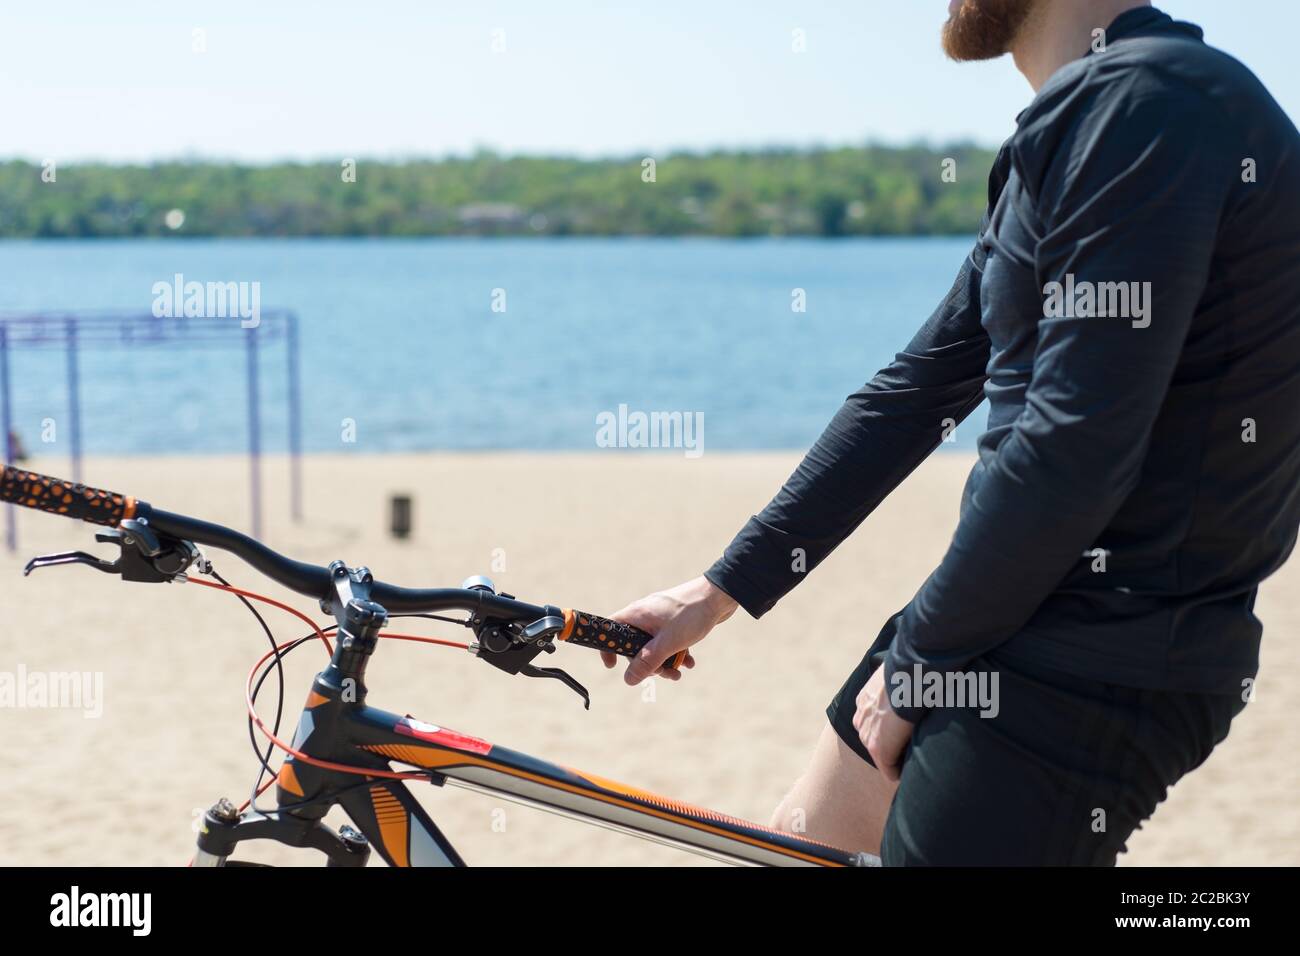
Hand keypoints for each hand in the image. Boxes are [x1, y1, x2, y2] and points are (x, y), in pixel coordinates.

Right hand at [606, 576, 737, 684]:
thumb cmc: (691, 614)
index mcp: (637, 614)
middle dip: (648, 664)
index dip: (608, 648)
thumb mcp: (667, 643)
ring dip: (665, 662)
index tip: (613, 666)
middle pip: (634, 644)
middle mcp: (646, 615)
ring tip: (679, 672)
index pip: (610, 629)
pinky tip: (689, 662)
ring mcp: (661, 618)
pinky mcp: (675, 621)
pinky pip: (669, 641)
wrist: (720, 596)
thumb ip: (647, 662)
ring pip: (654, 646)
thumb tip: (628, 680)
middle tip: (663, 673)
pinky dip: (676, 653)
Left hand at [851, 663, 914, 782]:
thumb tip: (917, 673)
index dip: (892, 727)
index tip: (907, 729)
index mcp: (864, 701)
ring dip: (897, 758)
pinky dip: (901, 772)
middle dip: (892, 745)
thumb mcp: (896, 673)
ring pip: (882, 756)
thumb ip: (898, 680)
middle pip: (876, 740)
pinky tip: (913, 771)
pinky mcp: (878, 750)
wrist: (908, 678)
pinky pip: (890, 771)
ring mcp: (867, 735)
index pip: (876, 722)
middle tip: (914, 745)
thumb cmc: (909, 672)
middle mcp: (861, 719)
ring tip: (916, 758)